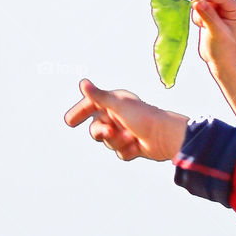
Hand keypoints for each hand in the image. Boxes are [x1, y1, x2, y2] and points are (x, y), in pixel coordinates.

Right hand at [64, 79, 188, 161]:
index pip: (91, 105)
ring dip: (117, 142)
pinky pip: (120, 152)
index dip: (80, 112)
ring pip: (108, 142)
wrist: (166, 137)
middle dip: (101, 132)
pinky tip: (137, 147)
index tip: (69, 122)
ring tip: (131, 138)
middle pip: (96, 128)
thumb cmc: (143, 117)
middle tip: (109, 132)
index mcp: (114, 103)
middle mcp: (119, 116)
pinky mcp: (132, 146)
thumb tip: (82, 83)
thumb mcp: (118, 105)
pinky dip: (127, 151)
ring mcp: (125, 131)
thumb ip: (98, 96)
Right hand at [190, 0, 235, 73]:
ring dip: (200, 10)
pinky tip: (202, 26)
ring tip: (203, 25)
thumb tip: (197, 1)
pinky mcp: (215, 16)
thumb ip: (208, 16)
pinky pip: (202, 7)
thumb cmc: (225, 51)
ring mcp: (224, 12)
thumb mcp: (216, 33)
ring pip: (206, 0)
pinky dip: (199, 14)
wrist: (223, 63)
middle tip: (199, 17)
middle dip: (204, 3)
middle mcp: (233, 9)